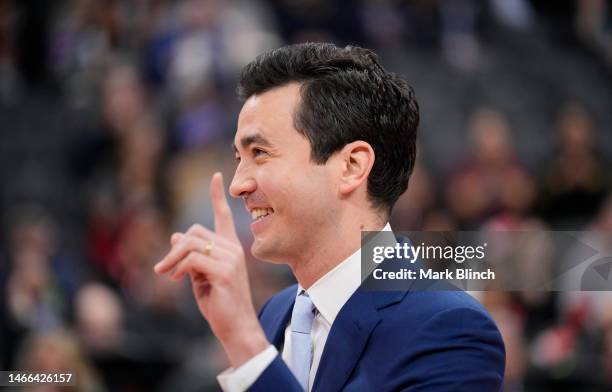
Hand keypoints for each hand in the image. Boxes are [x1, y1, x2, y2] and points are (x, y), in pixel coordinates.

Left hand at [154, 172, 268, 366]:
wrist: (236, 327)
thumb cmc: (219, 303)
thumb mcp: (200, 277)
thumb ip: (191, 257)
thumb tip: (176, 234)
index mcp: (230, 249)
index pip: (223, 216)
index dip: (217, 196)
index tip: (216, 176)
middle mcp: (233, 249)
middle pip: (195, 232)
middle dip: (175, 248)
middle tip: (163, 269)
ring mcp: (231, 259)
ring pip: (191, 243)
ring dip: (172, 259)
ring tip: (164, 273)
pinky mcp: (225, 271)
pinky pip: (193, 259)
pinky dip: (178, 268)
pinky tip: (175, 279)